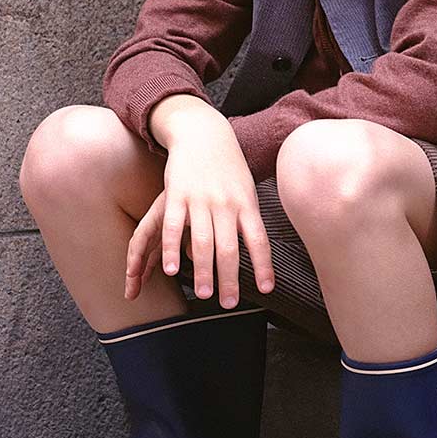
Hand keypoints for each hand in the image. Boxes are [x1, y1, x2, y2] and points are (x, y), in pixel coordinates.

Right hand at [124, 111, 274, 307]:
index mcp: (247, 204)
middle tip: (228, 303)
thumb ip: (251, 219)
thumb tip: (259, 252)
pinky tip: (171, 269)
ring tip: (204, 294)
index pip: (258, 240)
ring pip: (202, 241)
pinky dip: (172, 249)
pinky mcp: (177, 194)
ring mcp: (200, 199)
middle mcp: (225, 203)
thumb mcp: (248, 189)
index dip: (263, 266)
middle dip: (229, 278)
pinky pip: (174, 226)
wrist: (203, 133)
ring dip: (203, 270)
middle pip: (229, 248)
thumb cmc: (229, 168)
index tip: (265, 289)